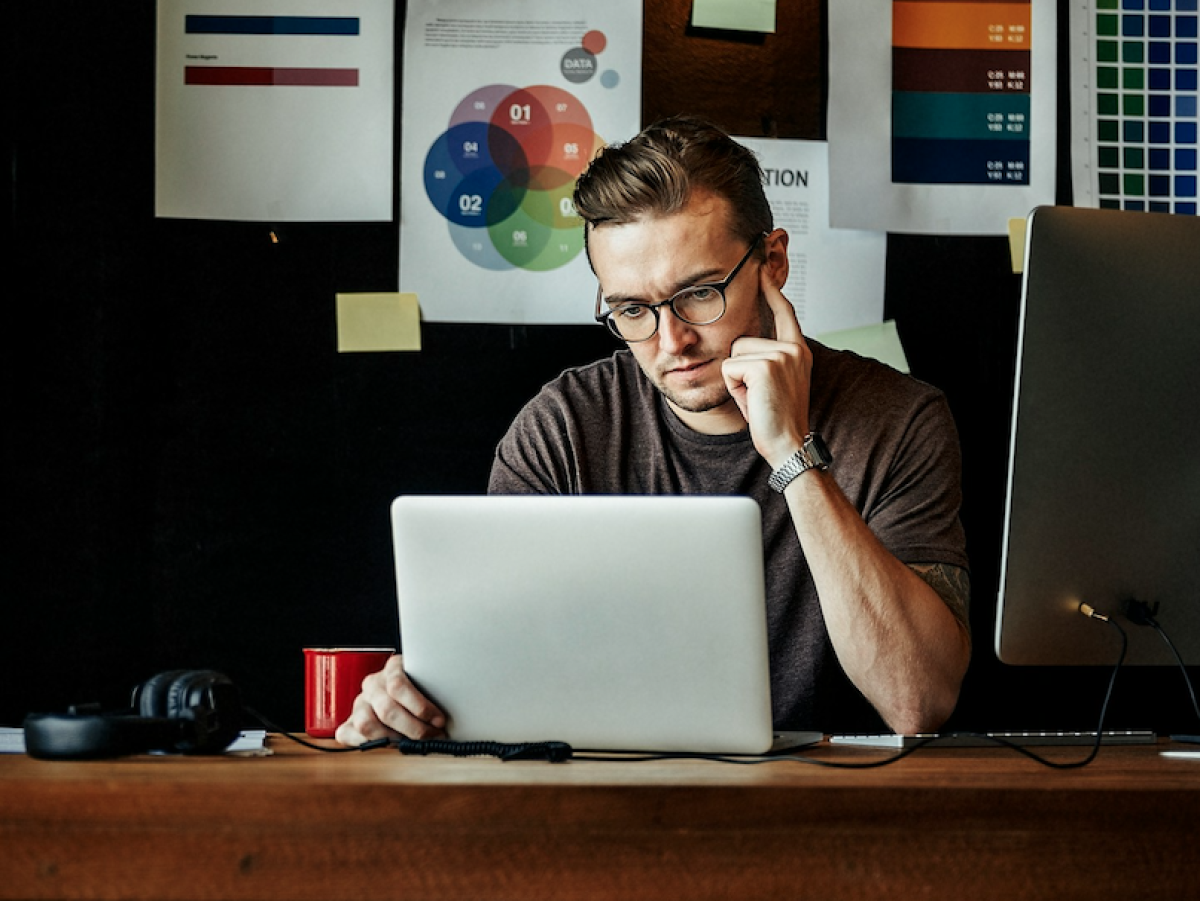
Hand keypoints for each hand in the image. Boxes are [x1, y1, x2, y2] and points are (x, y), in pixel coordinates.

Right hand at [333, 653, 446, 745]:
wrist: (401, 695)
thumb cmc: (425, 691)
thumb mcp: (433, 683)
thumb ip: (439, 691)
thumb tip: (458, 712)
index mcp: (393, 668)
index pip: (399, 685)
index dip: (421, 707)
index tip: (440, 721)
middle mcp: (373, 684)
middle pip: (388, 710)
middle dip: (415, 729)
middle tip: (434, 738)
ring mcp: (359, 703)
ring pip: (367, 724)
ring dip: (394, 739)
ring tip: (414, 745)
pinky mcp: (349, 722)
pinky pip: (349, 734)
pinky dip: (369, 744)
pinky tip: (390, 747)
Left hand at [720, 265, 812, 466]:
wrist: (788, 443)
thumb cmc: (777, 417)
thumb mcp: (776, 381)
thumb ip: (768, 357)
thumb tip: (743, 341)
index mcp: (798, 350)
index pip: (784, 311)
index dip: (770, 290)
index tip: (761, 269)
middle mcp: (793, 348)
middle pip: (741, 340)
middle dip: (740, 369)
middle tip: (759, 394)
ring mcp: (781, 355)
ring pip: (733, 354)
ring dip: (736, 380)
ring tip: (757, 397)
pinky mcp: (765, 367)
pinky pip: (729, 368)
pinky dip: (734, 388)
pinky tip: (753, 400)